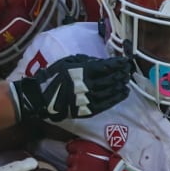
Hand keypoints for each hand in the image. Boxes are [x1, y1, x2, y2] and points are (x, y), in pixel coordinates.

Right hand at [9, 54, 131, 123]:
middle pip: (111, 79)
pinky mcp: (88, 110)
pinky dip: (117, 98)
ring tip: (127, 81)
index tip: (125, 61)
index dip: (118, 64)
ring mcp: (88, 99)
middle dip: (122, 74)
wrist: (41, 97)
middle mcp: (88, 85)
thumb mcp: (68, 62)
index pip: (106, 66)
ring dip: (121, 85)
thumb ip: (85, 61)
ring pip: (111, 91)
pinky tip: (123, 93)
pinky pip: (106, 104)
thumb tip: (101, 62)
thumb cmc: (54, 76)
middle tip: (128, 70)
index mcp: (82, 71)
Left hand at [64, 138, 118, 170]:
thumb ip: (93, 147)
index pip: (71, 146)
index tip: (78, 153)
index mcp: (83, 147)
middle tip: (86, 166)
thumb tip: (89, 148)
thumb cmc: (114, 167)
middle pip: (70, 159)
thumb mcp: (105, 151)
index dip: (75, 150)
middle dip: (76, 162)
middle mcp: (76, 158)